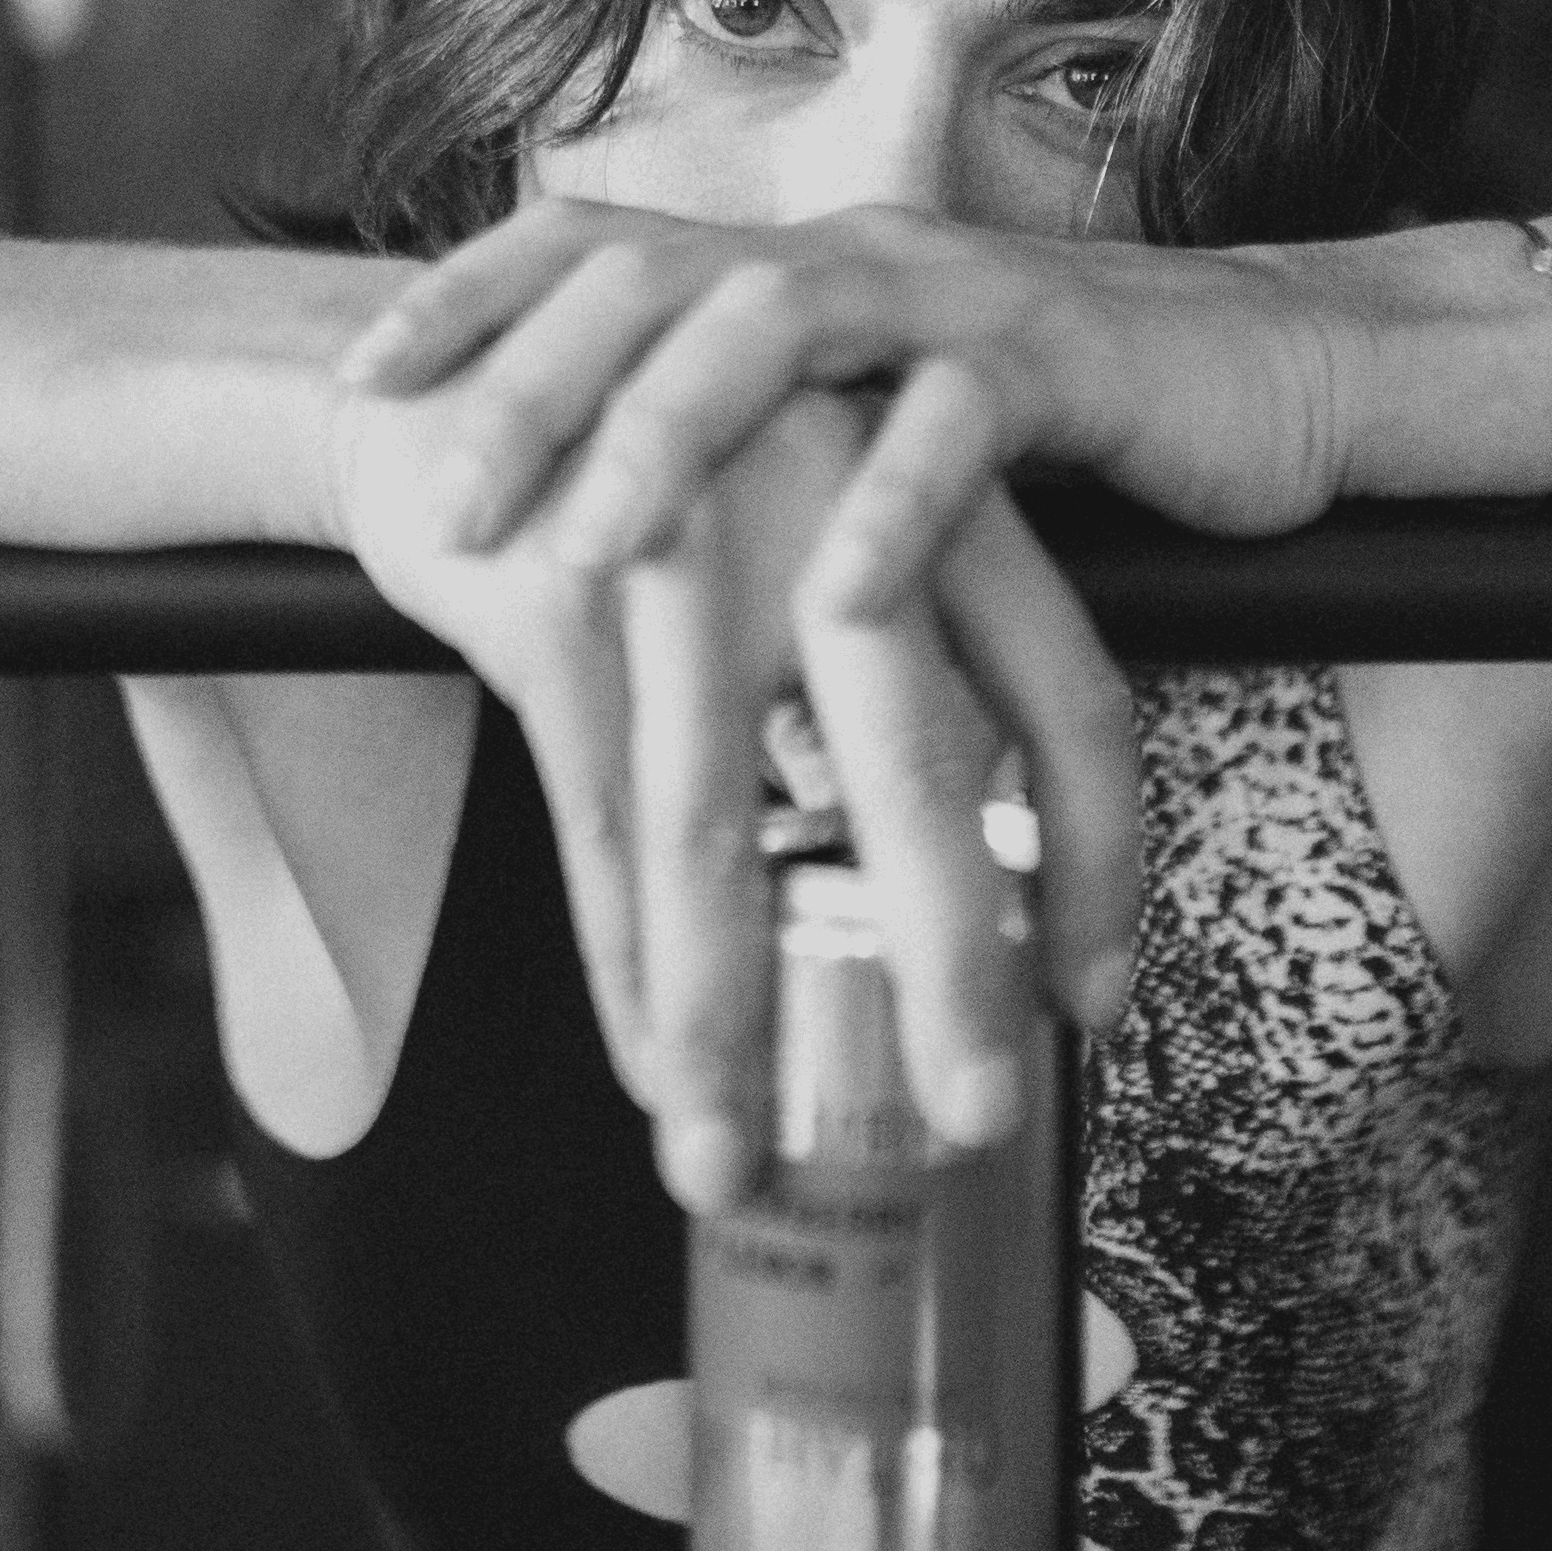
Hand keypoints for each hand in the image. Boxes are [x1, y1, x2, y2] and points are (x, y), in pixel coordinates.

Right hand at [332, 373, 1136, 1207]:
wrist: (451, 380)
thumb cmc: (657, 497)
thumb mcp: (810, 556)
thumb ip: (892, 694)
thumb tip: (955, 903)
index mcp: (933, 504)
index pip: (1071, 689)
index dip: (1101, 859)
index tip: (1092, 1004)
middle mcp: (831, 517)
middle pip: (919, 769)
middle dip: (950, 967)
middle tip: (977, 1117)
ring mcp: (688, 556)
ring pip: (721, 833)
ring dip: (732, 1025)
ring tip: (734, 1170)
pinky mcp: (557, 602)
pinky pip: (599, 824)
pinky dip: (623, 966)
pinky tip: (655, 1076)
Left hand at [333, 200, 1359, 596]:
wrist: (1272, 376)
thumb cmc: (1060, 432)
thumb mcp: (869, 430)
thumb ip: (756, 456)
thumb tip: (604, 543)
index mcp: (788, 267)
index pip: (590, 251)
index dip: (464, 303)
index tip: (357, 389)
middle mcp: (849, 254)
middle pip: (647, 285)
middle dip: (524, 389)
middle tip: (436, 503)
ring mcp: (952, 297)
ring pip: (775, 331)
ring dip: (666, 441)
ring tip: (587, 551)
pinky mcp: (1065, 360)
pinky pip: (962, 426)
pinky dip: (892, 510)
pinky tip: (836, 600)